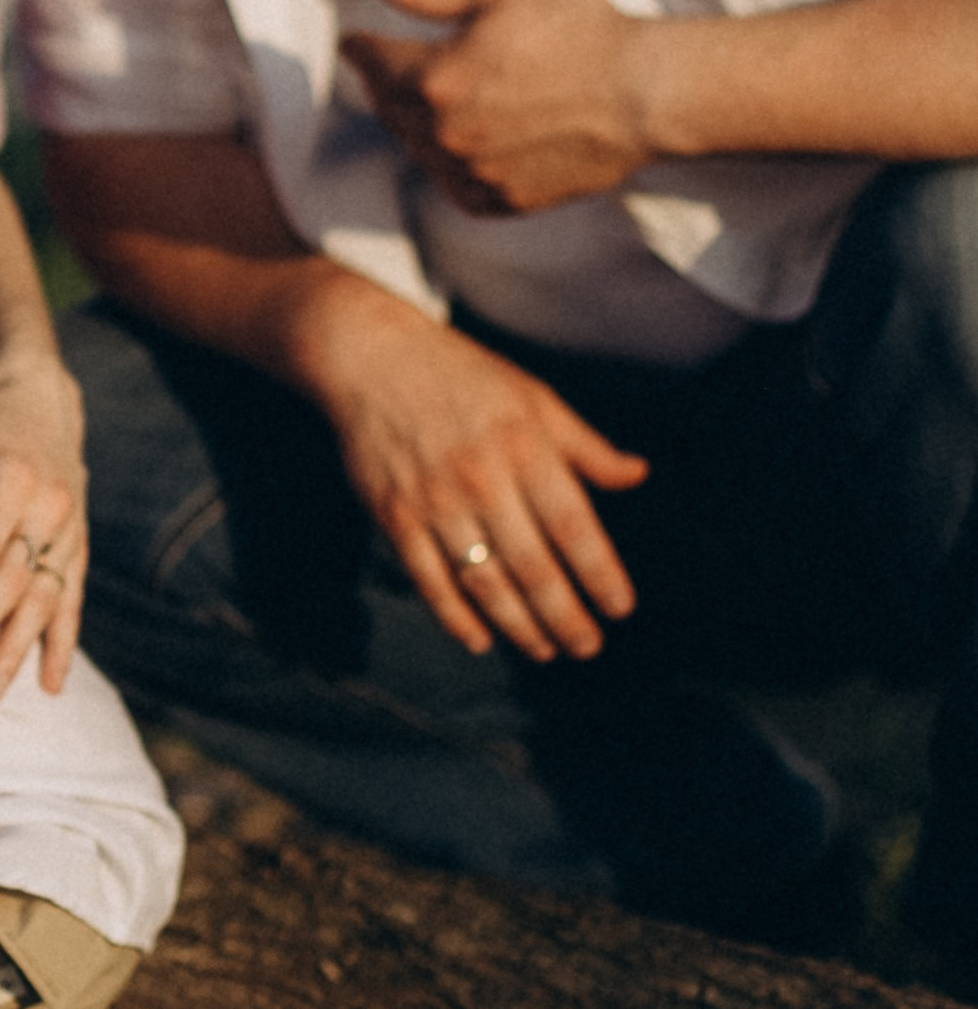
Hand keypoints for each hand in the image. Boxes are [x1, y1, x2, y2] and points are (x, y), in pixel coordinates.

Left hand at [0, 346, 87, 697]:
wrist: (45, 400)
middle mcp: (50, 507)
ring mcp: (70, 530)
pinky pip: (73, 599)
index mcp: (14, 477)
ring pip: (45, 599)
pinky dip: (63, 642)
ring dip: (18, 648)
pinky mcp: (78, 545)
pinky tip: (51, 683)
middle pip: (11, 581)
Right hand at [291, 275, 646, 661]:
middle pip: (533, 565)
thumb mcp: (533, 398)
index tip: (620, 608)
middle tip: (587, 647)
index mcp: (524, 446)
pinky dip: (455, 616)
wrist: (371, 358)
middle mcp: (482, 477)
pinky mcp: (395, 516)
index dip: (599, 572)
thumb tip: (636, 475)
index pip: (572, 524)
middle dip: (564, 615)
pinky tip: (480, 640)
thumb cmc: (462, 377)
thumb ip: (584, 445)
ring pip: (484, 581)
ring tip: (544, 650)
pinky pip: (429, 579)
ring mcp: (435, 501)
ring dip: (518, 625)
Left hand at [342, 0, 656, 213]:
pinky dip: (450, 162)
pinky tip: (467, 139)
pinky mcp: (500, 201)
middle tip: (390, 66)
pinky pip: (454, 183)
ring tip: (435, 101)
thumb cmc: (579, 33)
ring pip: (419, 149)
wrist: (644, 94)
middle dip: (388, 83)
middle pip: (391, 108)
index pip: (374, 63)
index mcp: (436, 80)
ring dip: (417, 124)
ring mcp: (472, 175)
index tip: (351, 41)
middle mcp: (446, 135)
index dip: (360, 48)